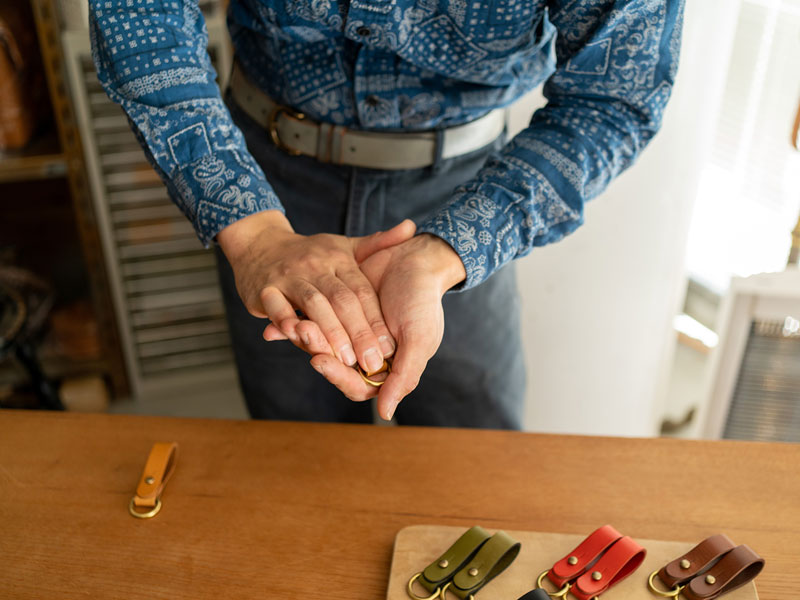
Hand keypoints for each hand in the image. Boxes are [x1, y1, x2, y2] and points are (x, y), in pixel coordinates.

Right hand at [217, 211, 415, 372]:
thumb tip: (411, 227)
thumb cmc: (310, 252)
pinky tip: (300, 339)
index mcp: (339, 259)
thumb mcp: (344, 245)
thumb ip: (377, 243)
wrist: (259, 243)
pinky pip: (277, 307)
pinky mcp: (265, 289)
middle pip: (342, 300)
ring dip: (330, 333)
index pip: (362, 291)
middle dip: (359, 332)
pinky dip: (286, 322)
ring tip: (345, 360)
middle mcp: (316, 266)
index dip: (376, 319)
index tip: (390, 347)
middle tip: (373, 362)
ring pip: (314, 304)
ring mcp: (290, 276)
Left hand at [307, 232, 466, 419]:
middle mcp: (365, 356)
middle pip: (335, 365)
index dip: (337, 376)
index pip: (356, 385)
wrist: (417, 258)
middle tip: (303, 332)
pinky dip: (299, 320)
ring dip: (308, 336)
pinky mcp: (336, 311)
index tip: (319, 360)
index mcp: (386, 368)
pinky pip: (316, 321)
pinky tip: (282, 318)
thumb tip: (385, 414)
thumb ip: (404, 377)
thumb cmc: (423, 301)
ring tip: (296, 322)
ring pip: (322, 344)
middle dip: (318, 349)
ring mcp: (349, 333)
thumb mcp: (419, 339)